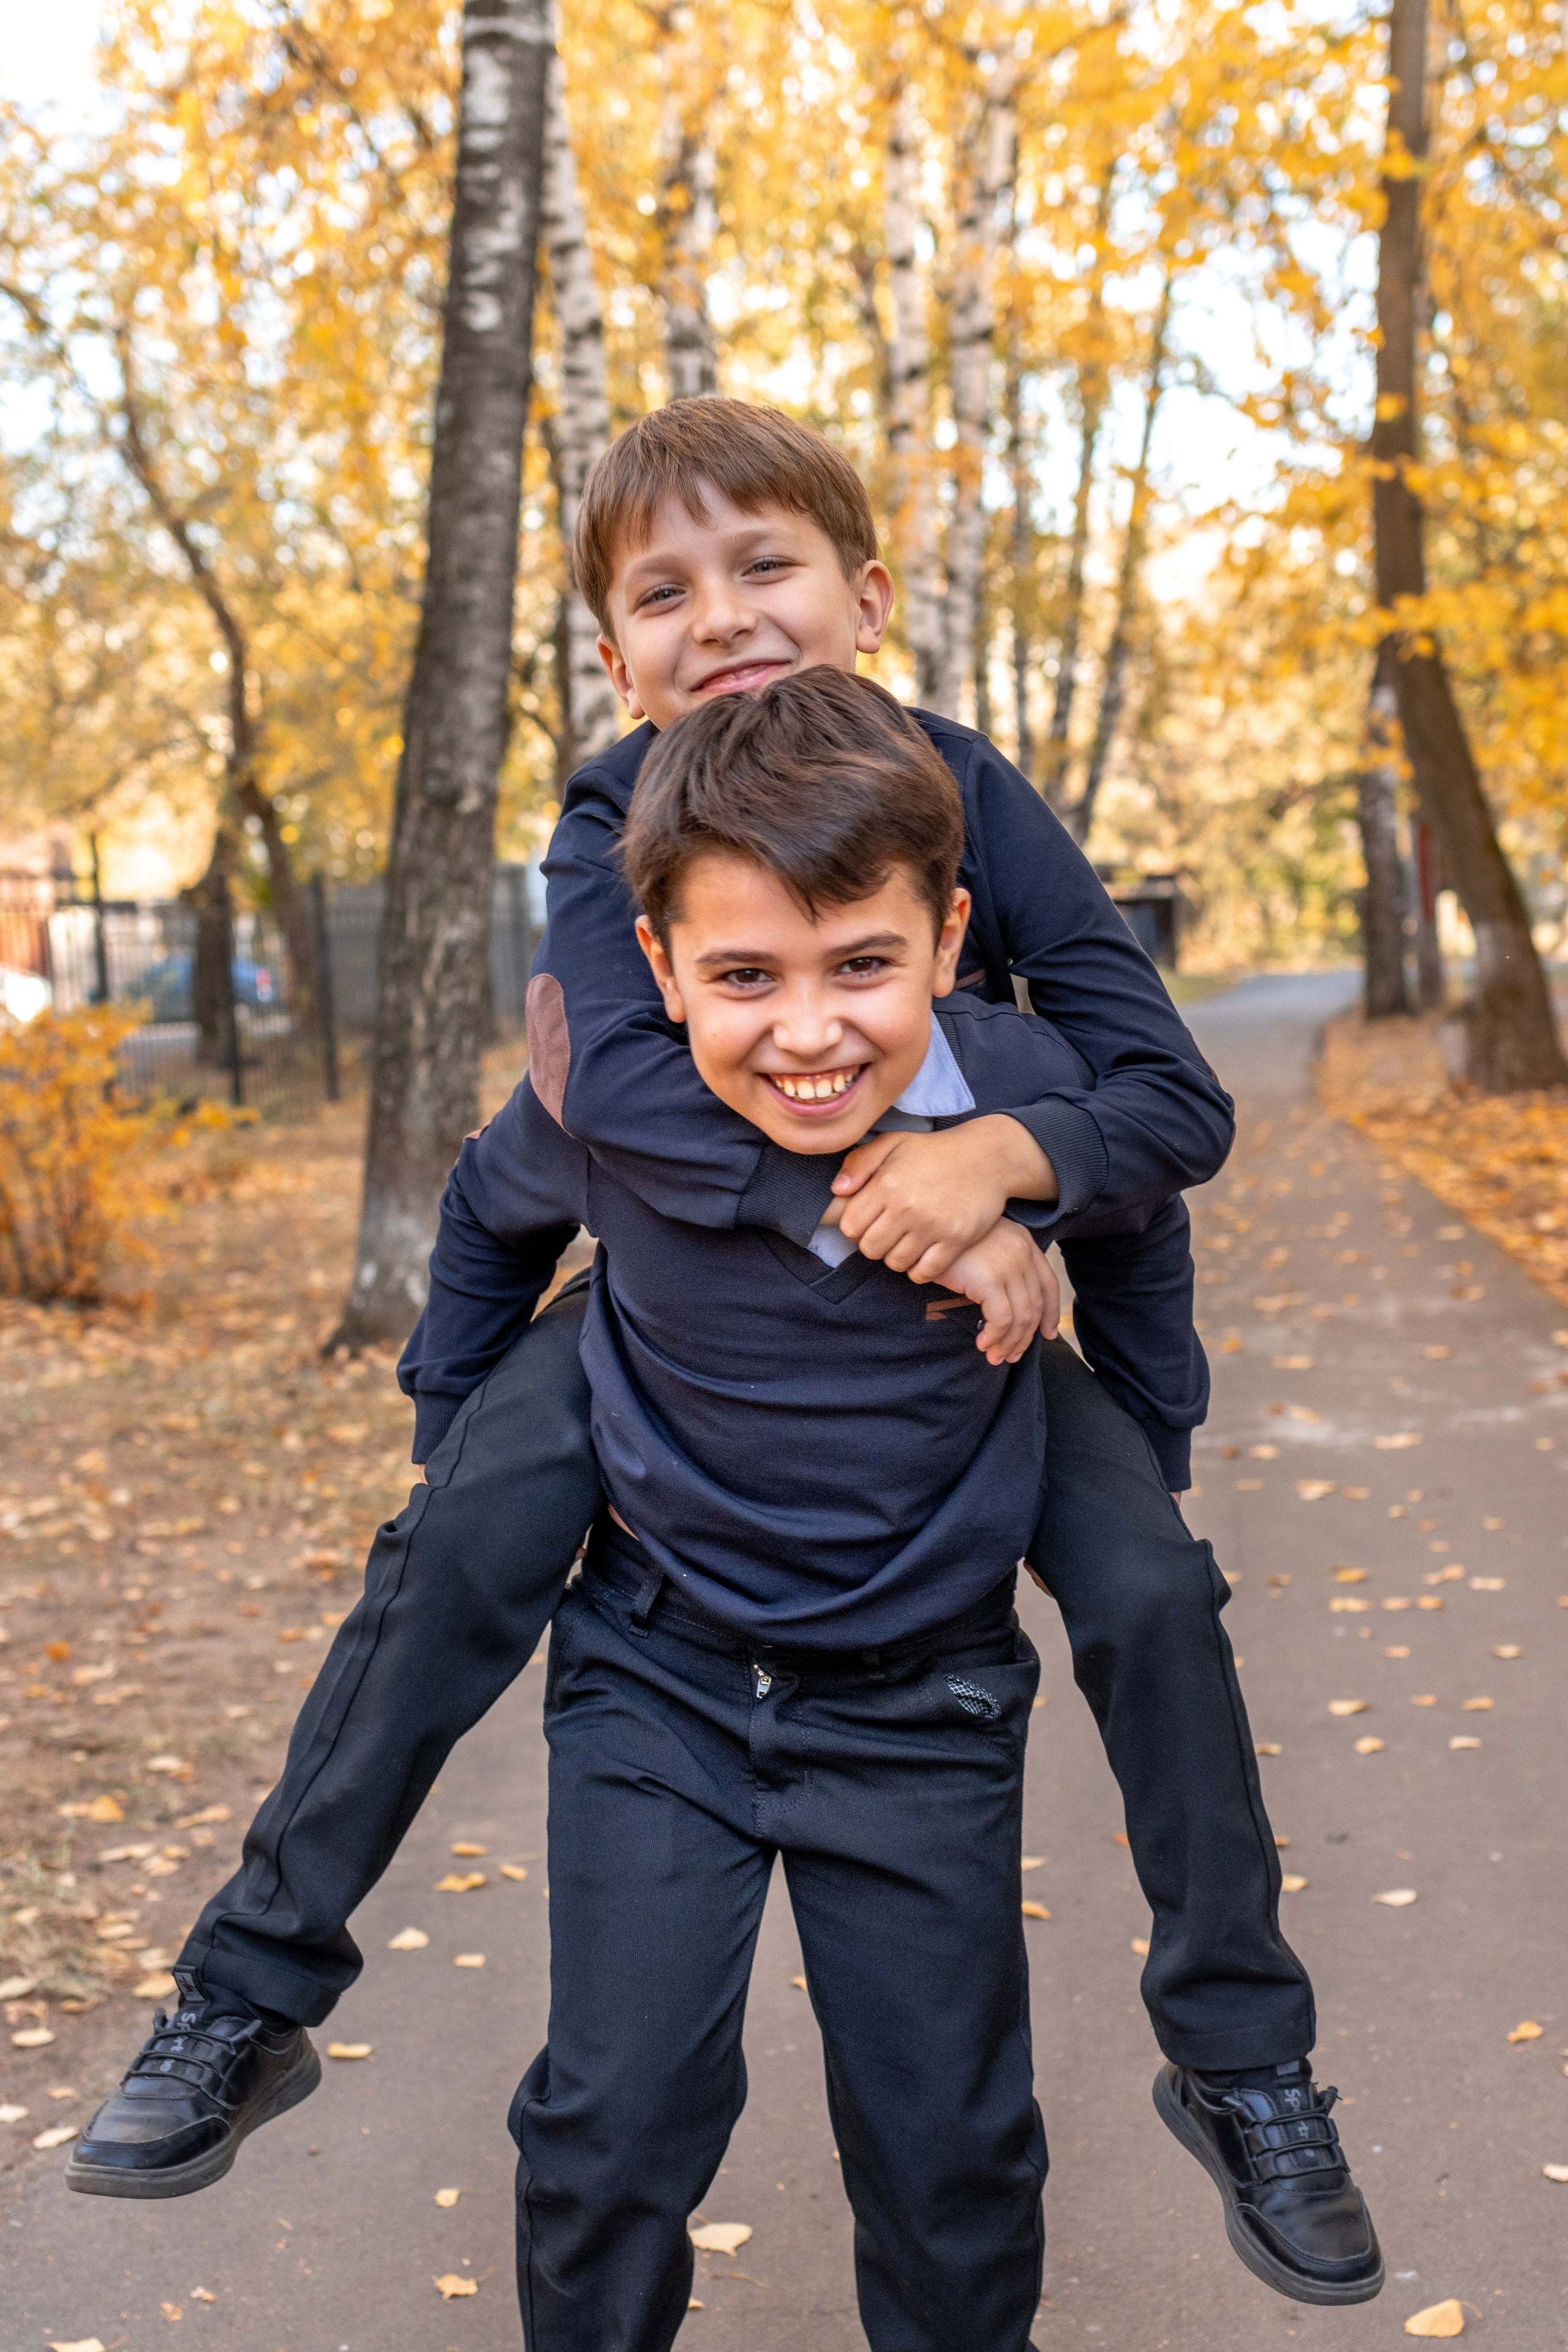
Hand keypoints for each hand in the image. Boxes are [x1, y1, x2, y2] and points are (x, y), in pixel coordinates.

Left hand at [831, 1115, 1058, 1281]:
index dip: (856, 1226)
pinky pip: (925, 1272)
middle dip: (874, 1244)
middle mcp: (907, 1207)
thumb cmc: (935, 1151)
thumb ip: (859, 1162)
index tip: (870, 1219)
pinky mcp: (956, 1240)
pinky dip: (920, 1269)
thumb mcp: (894, 1143)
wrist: (987, 1157)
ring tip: (906, 1242)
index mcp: (886, 1184)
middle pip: (870, 1249)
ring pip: (896, 1263)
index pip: (850, 1226)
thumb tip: (837, 1190)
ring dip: (897, 1257)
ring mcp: (932, 1226)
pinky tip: (923, 1254)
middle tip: (888, 1233)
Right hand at [935, 1219, 1060, 1365]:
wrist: (921, 1229)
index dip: (1051, 1313)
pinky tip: (982, 1343)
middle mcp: (1021, 1251)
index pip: (1049, 1284)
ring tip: (994, 1356)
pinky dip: (994, 1337)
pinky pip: (1001, 1320)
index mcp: (1023, 1241)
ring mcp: (1008, 1264)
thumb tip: (1014, 1307)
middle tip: (1011, 1355)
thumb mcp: (983, 1245)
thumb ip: (1002, 1264)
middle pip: (1036, 1305)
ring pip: (1021, 1317)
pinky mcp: (989, 1279)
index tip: (1047, 1335)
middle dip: (1025, 1337)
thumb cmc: (946, 1241)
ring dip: (1009, 1343)